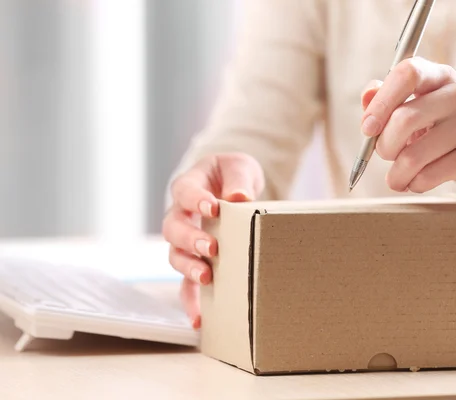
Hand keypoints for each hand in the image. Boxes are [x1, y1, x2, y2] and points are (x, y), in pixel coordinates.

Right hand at [162, 152, 264, 328]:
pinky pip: (186, 283)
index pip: (184, 191)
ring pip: (175, 256)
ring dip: (189, 268)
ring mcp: (185, 240)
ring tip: (206, 278)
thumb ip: (238, 178)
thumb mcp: (238, 167)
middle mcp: (181, 214)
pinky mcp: (195, 261)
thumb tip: (240, 197)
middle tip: (211, 248)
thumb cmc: (232, 174)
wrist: (232, 185)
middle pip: (173, 228)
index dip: (195, 199)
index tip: (212, 207)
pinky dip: (191, 301)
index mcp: (189, 186)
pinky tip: (199, 318)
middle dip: (190, 239)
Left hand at [361, 56, 455, 201]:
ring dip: (397, 173)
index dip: (381, 102)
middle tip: (385, 157)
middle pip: (405, 118)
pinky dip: (415, 184)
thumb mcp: (415, 112)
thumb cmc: (441, 134)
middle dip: (384, 146)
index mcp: (442, 76)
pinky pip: (430, 175)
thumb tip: (368, 94)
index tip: (367, 128)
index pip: (408, 73)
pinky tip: (416, 183)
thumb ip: (386, 101)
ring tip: (397, 178)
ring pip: (414, 154)